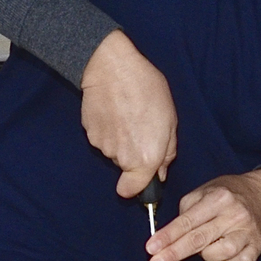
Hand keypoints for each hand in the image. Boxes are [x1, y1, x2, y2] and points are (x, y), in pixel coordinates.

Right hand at [80, 30, 176, 197]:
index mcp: (146, 158)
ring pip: (114, 153)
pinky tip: (114, 112)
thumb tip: (160, 172)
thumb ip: (168, 151)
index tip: (142, 179)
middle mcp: (122, 157)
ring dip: (121, 141)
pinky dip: (108, 130)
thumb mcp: (171, 119)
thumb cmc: (147, 90)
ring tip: (127, 115)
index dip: (138, 187)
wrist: (112, 69)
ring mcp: (103, 146)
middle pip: (127, 168)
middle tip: (141, 129)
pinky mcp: (89, 134)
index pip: (134, 191)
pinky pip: (102, 140)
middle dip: (134, 156)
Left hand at [146, 170, 260, 260]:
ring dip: (206, 254)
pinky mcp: (257, 247)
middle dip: (174, 254)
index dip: (168, 236)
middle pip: (198, 240)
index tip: (151, 248)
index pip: (188, 221)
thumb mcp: (205, 191)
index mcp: (219, 198)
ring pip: (217, 254)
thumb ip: (186, 211)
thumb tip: (168, 236)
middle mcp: (235, 214)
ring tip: (209, 243)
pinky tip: (225, 250)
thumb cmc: (227, 195)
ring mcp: (248, 232)